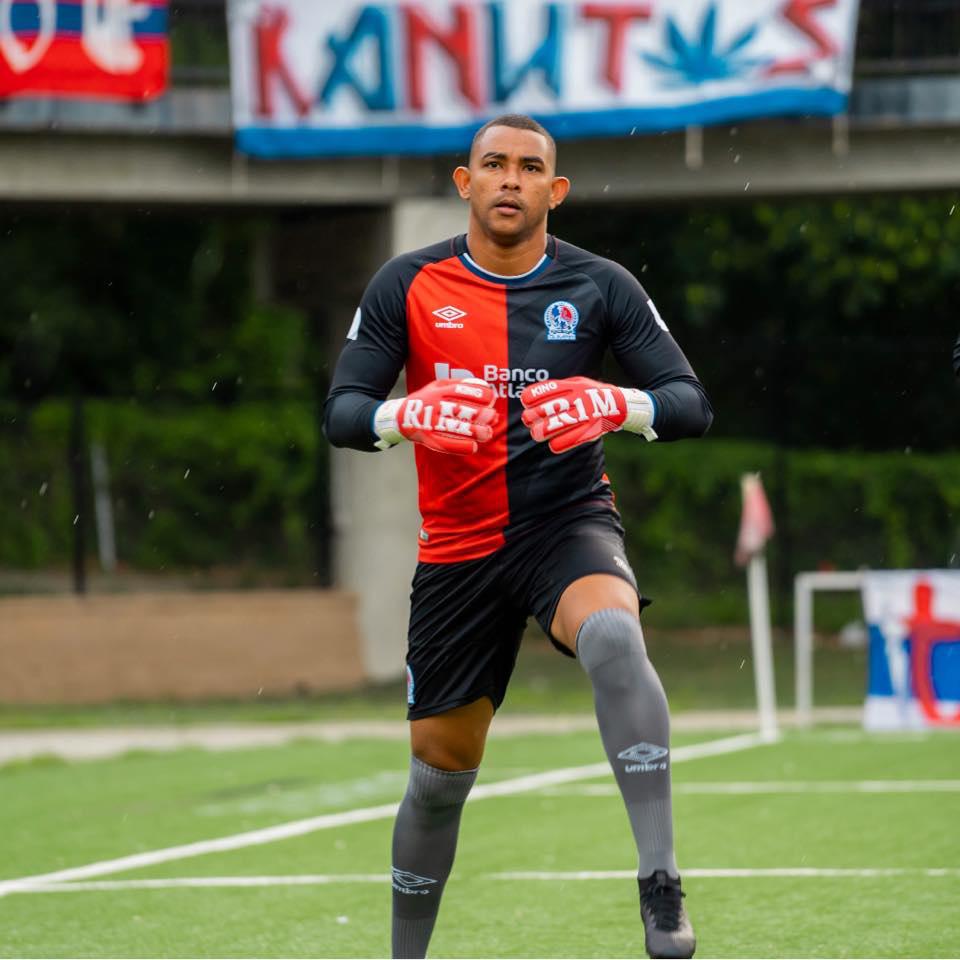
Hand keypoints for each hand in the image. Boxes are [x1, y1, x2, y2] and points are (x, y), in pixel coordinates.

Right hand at [374, 378, 498, 453]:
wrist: (399, 416)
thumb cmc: (426, 399)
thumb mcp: (439, 385)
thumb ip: (460, 384)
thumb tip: (484, 387)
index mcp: (438, 391)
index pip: (461, 390)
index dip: (478, 394)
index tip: (491, 399)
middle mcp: (434, 406)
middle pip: (459, 410)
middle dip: (479, 414)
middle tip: (492, 417)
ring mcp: (430, 423)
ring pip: (454, 428)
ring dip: (473, 431)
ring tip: (488, 434)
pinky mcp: (427, 438)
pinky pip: (444, 444)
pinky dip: (459, 447)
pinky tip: (473, 447)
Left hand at [520, 376, 656, 452]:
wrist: (619, 404)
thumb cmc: (590, 394)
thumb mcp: (576, 383)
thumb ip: (557, 388)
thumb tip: (529, 396)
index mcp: (573, 386)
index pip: (546, 390)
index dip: (531, 397)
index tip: (526, 403)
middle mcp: (578, 399)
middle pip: (547, 409)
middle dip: (532, 416)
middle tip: (529, 421)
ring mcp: (585, 415)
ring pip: (555, 426)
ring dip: (541, 432)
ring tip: (536, 434)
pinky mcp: (591, 430)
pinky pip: (570, 440)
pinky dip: (558, 444)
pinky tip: (552, 445)